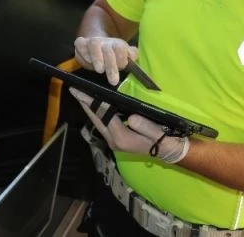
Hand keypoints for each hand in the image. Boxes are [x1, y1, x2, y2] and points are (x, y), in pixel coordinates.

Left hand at [69, 88, 188, 163]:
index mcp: (122, 139)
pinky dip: (97, 112)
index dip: (93, 103)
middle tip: (74, 90)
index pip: (104, 116)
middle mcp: (114, 141)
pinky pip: (102, 123)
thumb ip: (145, 126)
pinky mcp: (116, 139)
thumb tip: (132, 117)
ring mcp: (114, 141)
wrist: (169, 152)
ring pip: (97, 121)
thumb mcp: (158, 133)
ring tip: (80, 95)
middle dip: (85, 104)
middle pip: (96, 119)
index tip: (82, 92)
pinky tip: (94, 103)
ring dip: (89, 108)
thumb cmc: (164, 141)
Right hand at [74, 36, 137, 84]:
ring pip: (94, 44)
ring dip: (97, 57)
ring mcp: (91, 41)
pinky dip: (83, 52)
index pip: (120, 48)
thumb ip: (132, 55)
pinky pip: (80, 44)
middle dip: (111, 65)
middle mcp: (104, 42)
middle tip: (113, 81)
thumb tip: (132, 55)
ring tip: (100, 70)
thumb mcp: (124, 55)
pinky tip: (88, 62)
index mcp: (117, 45)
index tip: (122, 68)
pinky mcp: (80, 43)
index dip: (121, 58)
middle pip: (108, 50)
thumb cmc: (113, 55)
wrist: (98, 44)